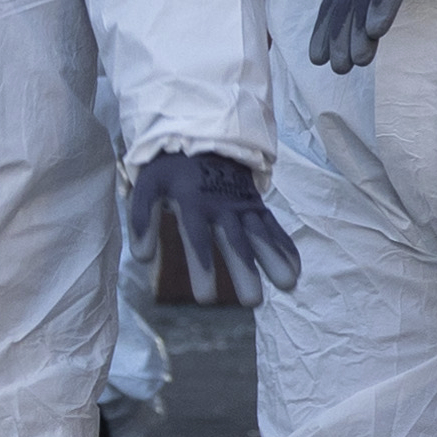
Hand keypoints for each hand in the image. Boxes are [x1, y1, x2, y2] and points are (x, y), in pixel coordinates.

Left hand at [128, 149, 303, 308]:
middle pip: (235, 240)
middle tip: (252, 301)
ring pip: (259, 233)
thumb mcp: (148, 185)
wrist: (202, 135)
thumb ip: (142, 219)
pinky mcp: (255, 204)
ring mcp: (242, 204)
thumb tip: (142, 258)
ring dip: (273, 259)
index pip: (197, 237)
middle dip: (245, 270)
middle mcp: (221, 205)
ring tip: (287, 284)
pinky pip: (273, 225)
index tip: (206, 298)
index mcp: (192, 201)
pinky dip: (284, 246)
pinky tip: (294, 270)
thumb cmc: (171, 169)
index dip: (202, 265)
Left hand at [310, 0, 436, 71]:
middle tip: (336, 69)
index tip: (316, 58)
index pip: (334, 2)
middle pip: (346, 6)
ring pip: (366, 0)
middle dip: (339, 38)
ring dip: (359, 31)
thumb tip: (366, 16)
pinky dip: (382, 5)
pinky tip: (377, 29)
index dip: (324, 30)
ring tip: (357, 61)